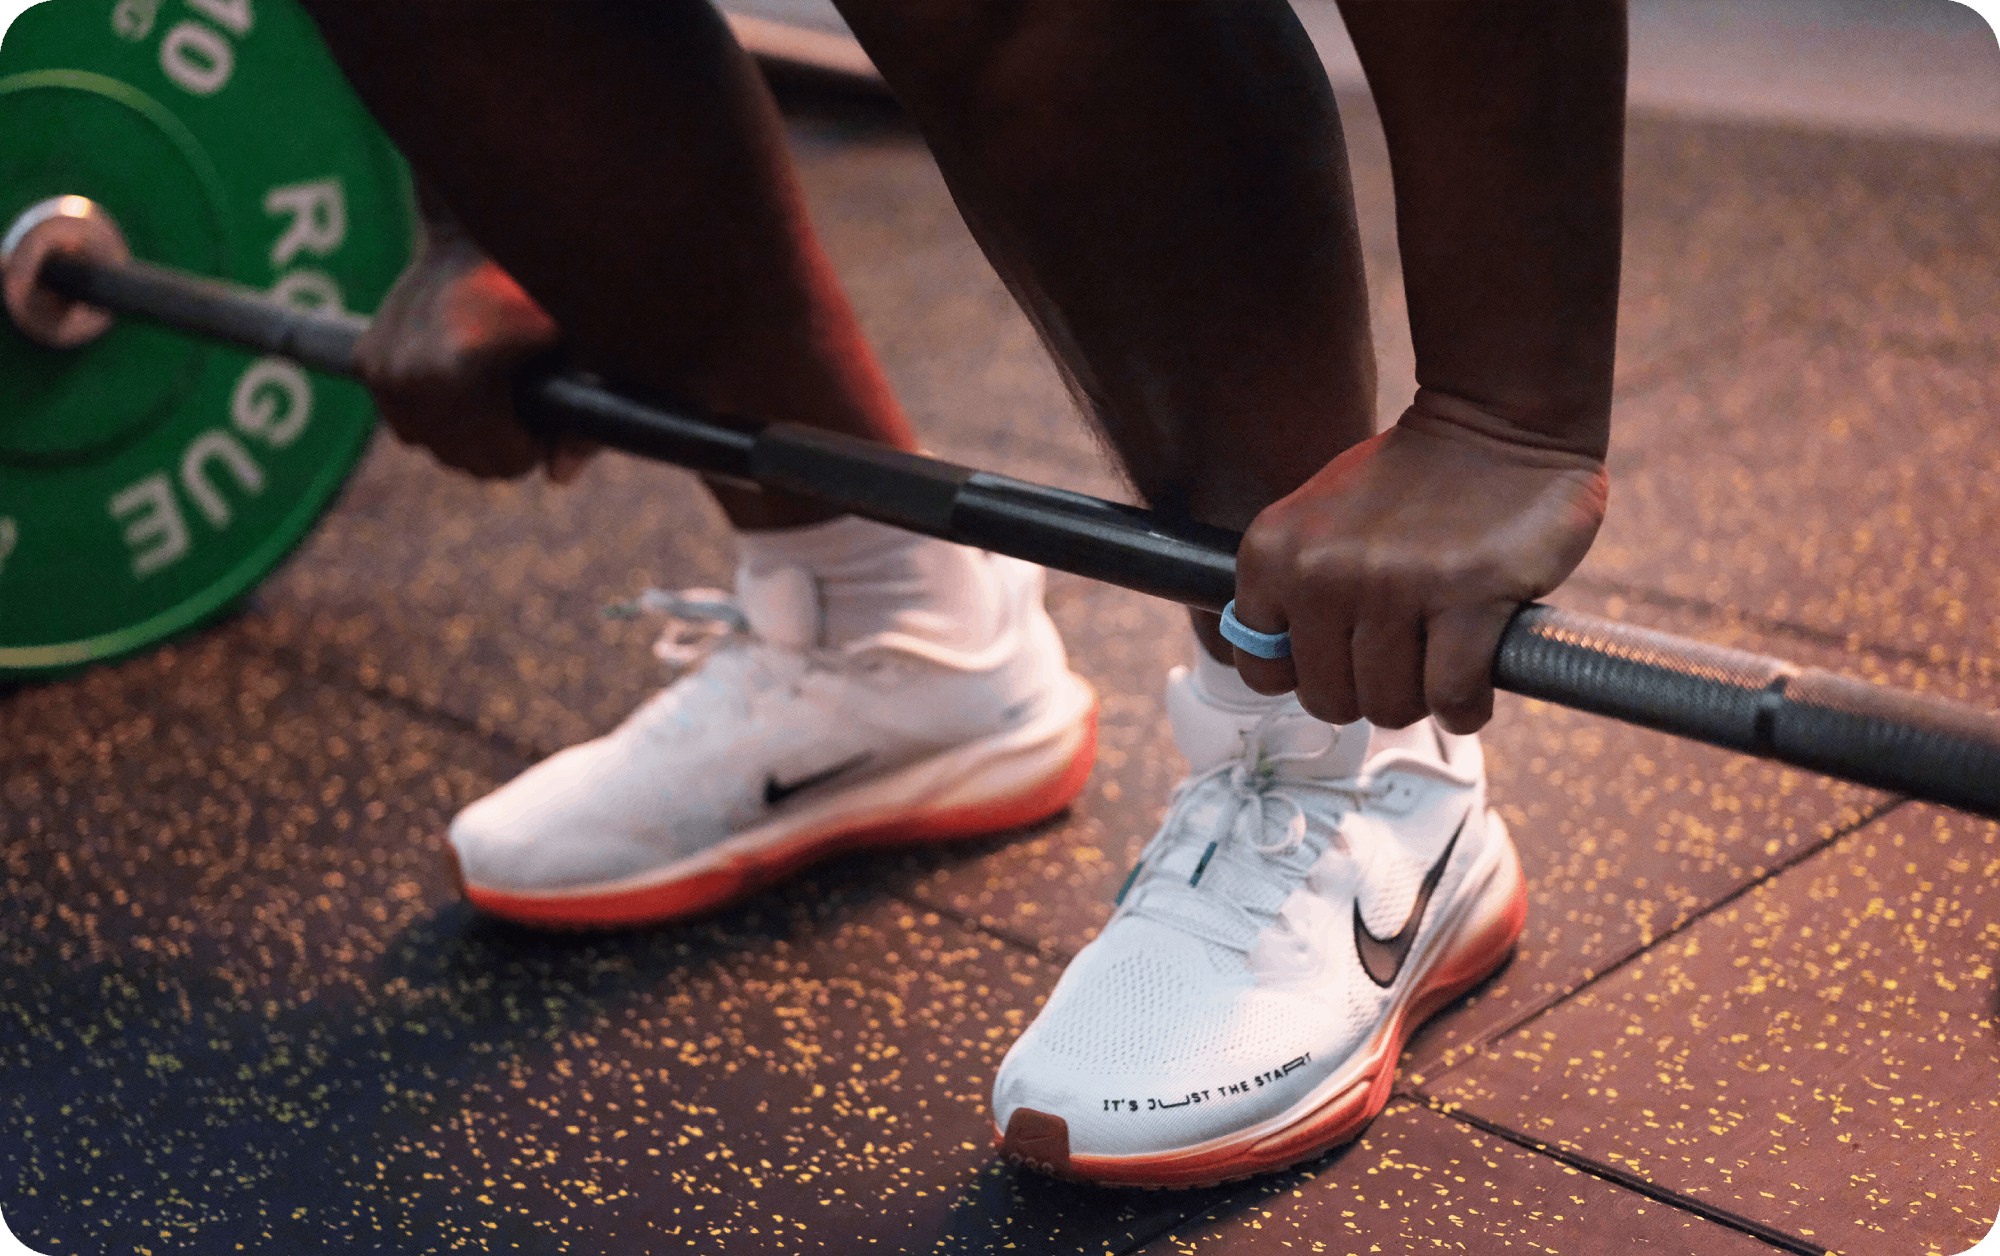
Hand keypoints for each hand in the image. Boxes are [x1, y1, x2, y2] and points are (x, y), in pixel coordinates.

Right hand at [355, 231, 594, 481]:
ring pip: (433, 444)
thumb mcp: (586, 347)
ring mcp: (382, 369)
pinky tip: (463, 377)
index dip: (537, 443)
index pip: (506, 461)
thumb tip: (560, 476)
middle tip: (527, 396)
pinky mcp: (366, 360)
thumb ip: (586, 419)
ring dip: (466, 431)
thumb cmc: (547, 284)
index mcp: (459, 374)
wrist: (480, 226)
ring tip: (497, 385)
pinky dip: (435, 411)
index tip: (550, 410)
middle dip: (502, 441)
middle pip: (465, 459)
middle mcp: (409, 375)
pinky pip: (408, 421)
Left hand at [1230, 397, 1607, 733]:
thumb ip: (1289, 589)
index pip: (1263, 671)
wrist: (1495, 423)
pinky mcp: (1467, 596)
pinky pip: (1450, 699)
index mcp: (1272, 553)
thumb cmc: (1410, 483)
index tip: (1346, 655)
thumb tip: (1279, 670)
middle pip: (1330, 700)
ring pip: (1390, 705)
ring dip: (1422, 697)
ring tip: (1443, 653)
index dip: (1310, 676)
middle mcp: (1321, 571)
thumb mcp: (1317, 521)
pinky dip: (1468, 705)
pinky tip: (1479, 672)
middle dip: (1371, 691)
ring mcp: (1392, 585)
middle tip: (1407, 654)